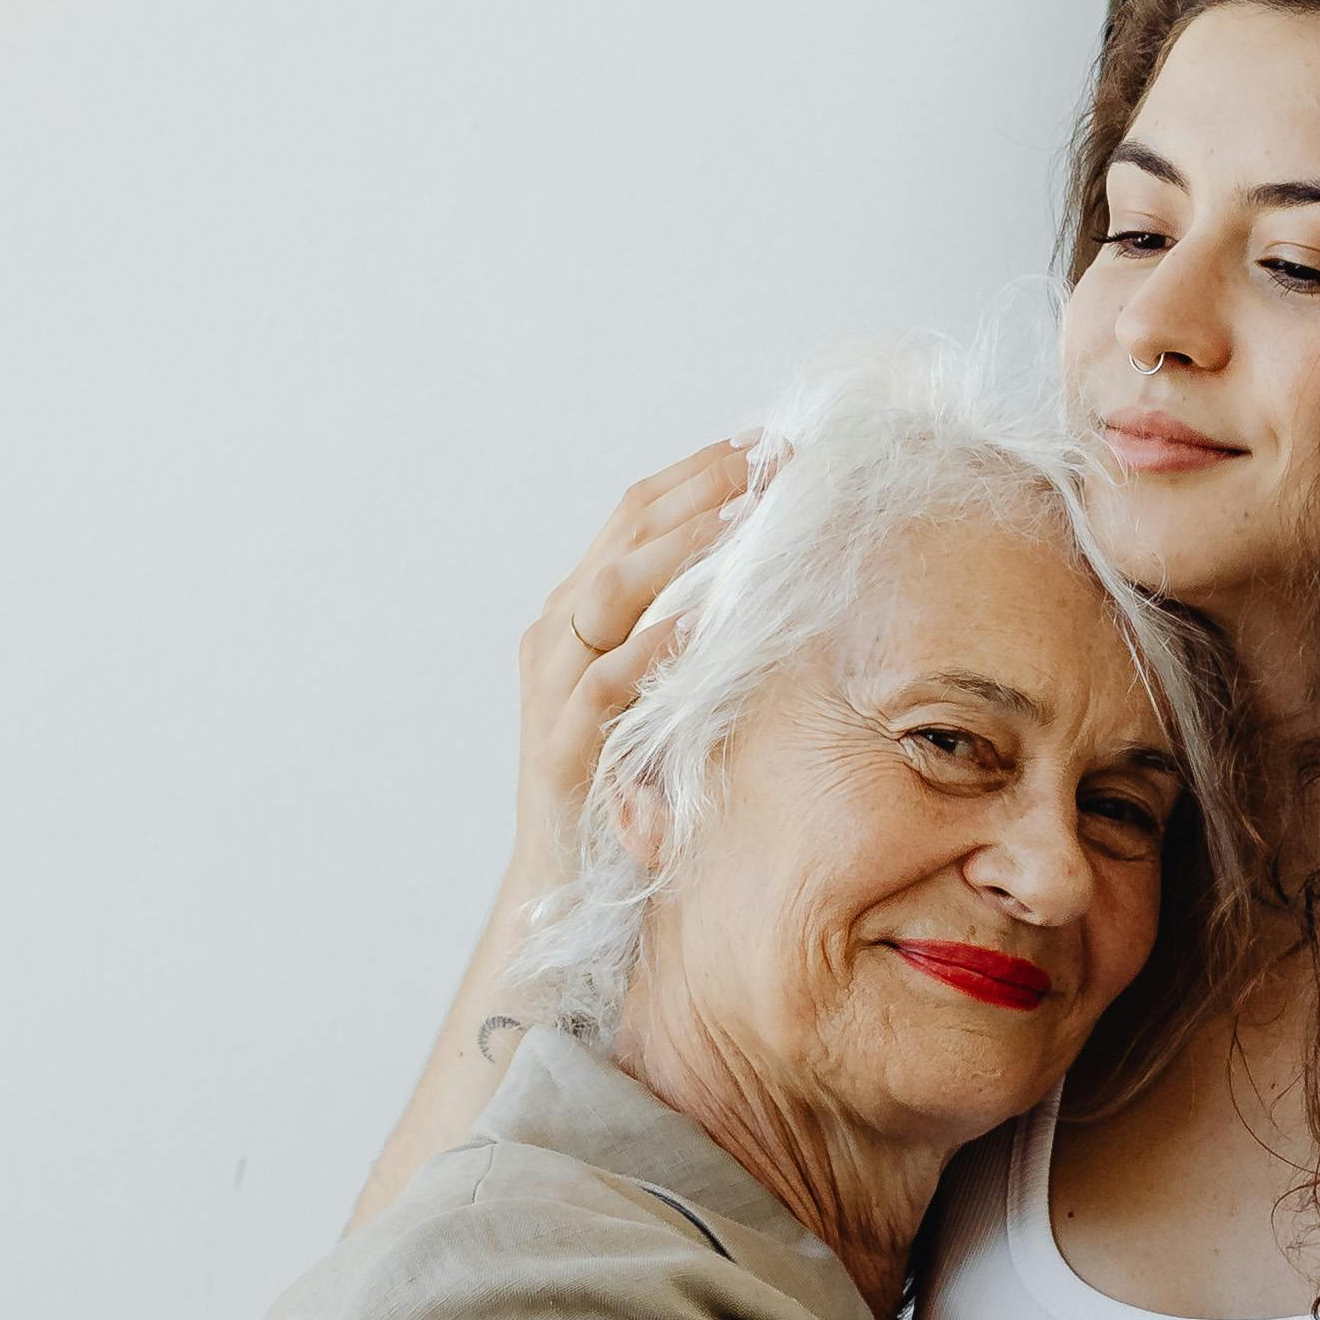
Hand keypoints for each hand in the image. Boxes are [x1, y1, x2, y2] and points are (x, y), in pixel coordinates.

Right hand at [514, 444, 761, 894]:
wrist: (562, 878)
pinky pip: (607, 683)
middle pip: (622, 537)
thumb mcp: (659, 690)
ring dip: (678, 549)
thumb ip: (688, 634)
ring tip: (740, 516)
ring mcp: (552, 688)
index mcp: (577, 614)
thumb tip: (766, 581)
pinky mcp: (563, 746)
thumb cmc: (621, 782)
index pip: (632, 518)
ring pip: (609, 593)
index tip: (761, 442)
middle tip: (764, 459)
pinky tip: (702, 622)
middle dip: (696, 491)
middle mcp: (555, 638)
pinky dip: (653, 647)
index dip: (694, 474)